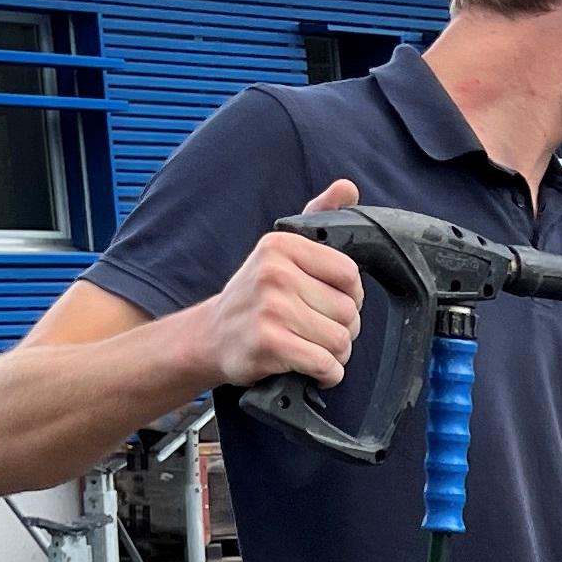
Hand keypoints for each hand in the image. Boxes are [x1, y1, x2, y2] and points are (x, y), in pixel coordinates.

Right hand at [201, 179, 364, 388]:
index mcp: (282, 246)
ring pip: (341, 341)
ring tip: (309, 348)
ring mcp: (270, 309)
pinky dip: (326, 375)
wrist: (211, 337)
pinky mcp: (269, 344)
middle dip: (342, 330)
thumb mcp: (281, 251)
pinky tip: (310, 370)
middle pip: (349, 312)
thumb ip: (317, 217)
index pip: (350, 275)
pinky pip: (326, 365)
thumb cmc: (255, 296)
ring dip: (334, 354)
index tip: (327, 302)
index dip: (349, 296)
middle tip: (313, 330)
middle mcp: (274, 273)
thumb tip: (348, 186)